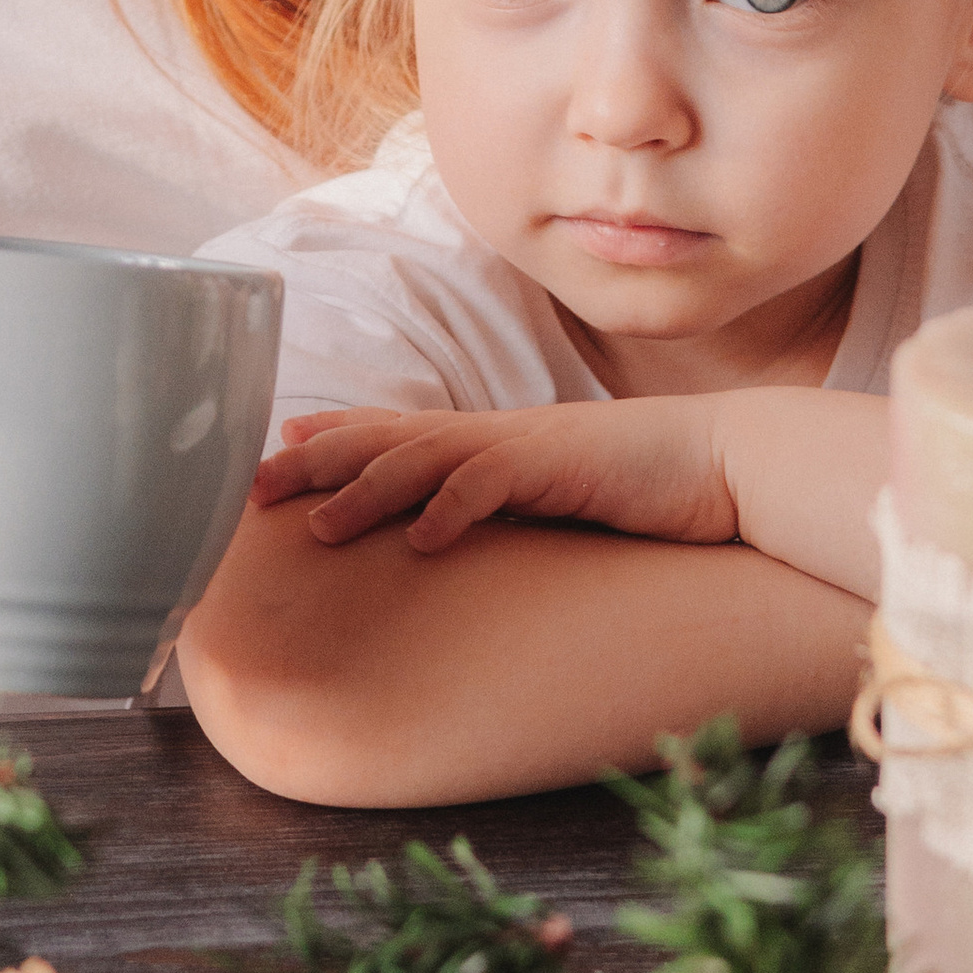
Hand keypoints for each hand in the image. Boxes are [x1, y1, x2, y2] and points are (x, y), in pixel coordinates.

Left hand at [253, 396, 742, 555]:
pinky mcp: (560, 468)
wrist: (721, 461)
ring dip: (365, 489)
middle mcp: (492, 436)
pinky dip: (454, 508)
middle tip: (251, 488)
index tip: (267, 455)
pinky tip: (423, 539)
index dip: (329, 439)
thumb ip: (502, 503)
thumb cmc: (639, 486)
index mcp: (486, 442)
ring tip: (317, 526)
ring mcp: (523, 447)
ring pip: (424, 458)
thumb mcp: (553, 495)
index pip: (391, 433)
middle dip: (315, 462)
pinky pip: (495, 484)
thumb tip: (448, 537)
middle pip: (385, 439)